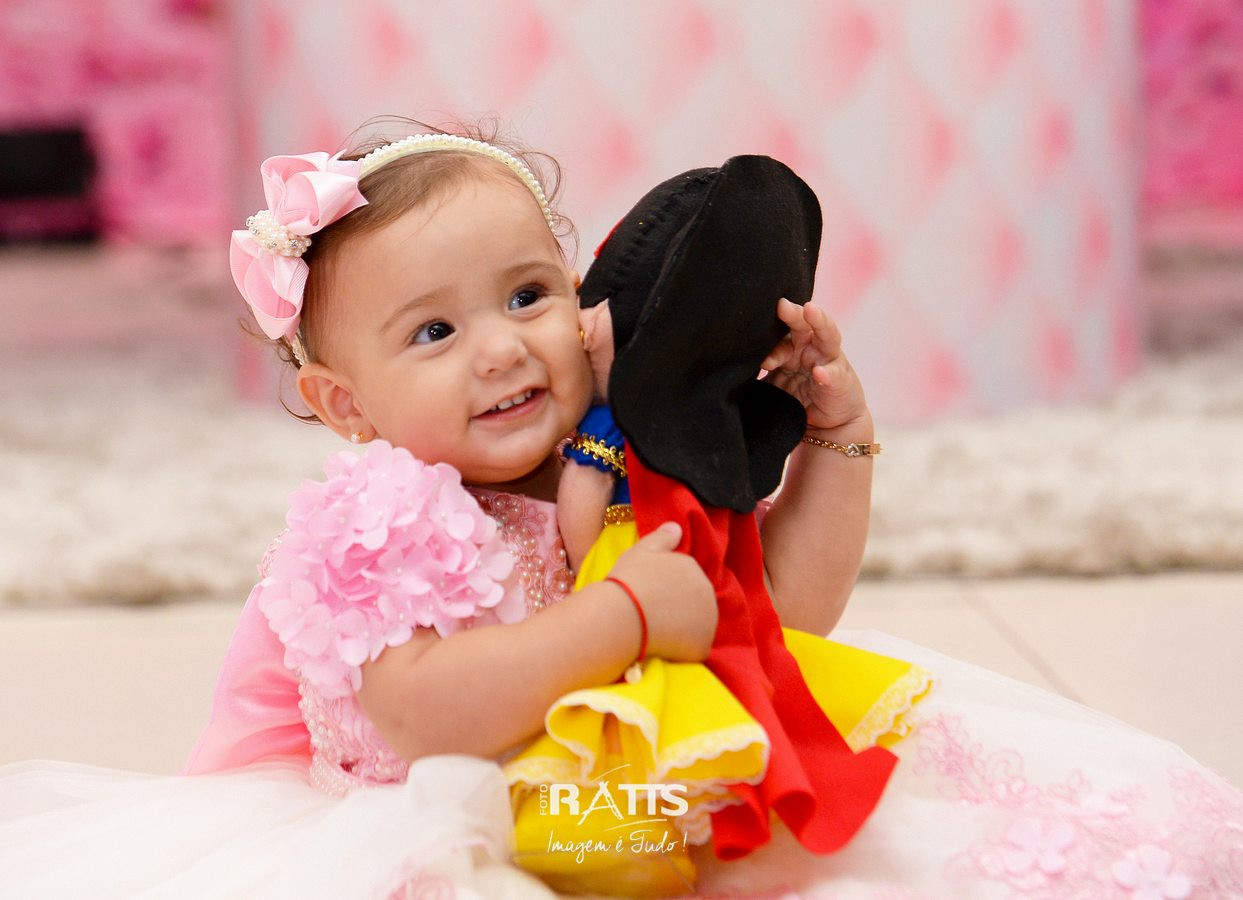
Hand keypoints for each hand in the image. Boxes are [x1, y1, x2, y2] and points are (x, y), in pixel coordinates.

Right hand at [606, 523, 716, 662]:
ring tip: (655, 632)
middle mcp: (707, 592)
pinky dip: (679, 650)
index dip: (666, 591)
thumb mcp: (643, 550)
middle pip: (694, 603)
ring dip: (681, 630)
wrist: (623, 615)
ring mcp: (708, 620)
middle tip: (650, 616)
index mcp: (693, 568)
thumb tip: (677, 527)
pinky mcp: (701, 646)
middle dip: (677, 610)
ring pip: (695, 627)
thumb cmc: (630, 579)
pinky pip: (692, 649)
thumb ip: (663, 537)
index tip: (648, 596)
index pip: (685, 581)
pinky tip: (661, 647)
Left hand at [761, 298, 869, 431]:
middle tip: (781, 306)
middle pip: (802, 323)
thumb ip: (760, 373)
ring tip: (811, 311)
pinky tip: (819, 372)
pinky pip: (834, 375)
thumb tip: (723, 369)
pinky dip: (827, 373)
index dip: (766, 334)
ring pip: (827, 335)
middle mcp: (811, 348)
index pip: (779, 330)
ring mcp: (828, 361)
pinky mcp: (840, 381)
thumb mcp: (774, 384)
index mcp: (792, 346)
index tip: (750, 341)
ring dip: (819, 321)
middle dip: (792, 313)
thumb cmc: (797, 399)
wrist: (827, 426)